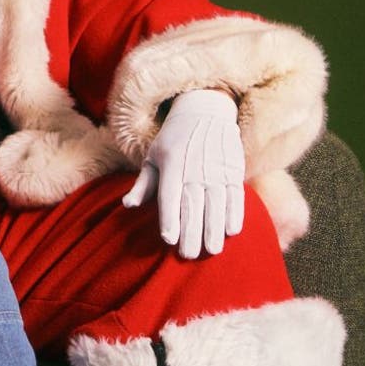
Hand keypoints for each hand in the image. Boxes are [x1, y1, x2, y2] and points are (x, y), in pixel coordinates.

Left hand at [122, 89, 244, 257]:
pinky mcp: (234, 169)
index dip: (170, 217)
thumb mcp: (153, 156)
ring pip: (216, 203)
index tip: (169, 239)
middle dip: (191, 231)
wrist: (206, 110)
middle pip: (193, 204)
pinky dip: (235, 213)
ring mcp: (216, 168)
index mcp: (172, 163)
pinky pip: (236, 195)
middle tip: (188, 255)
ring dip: (215, 228)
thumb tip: (128, 206)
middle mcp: (194, 166)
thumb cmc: (174, 139)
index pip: (169, 194)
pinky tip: (232, 231)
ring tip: (212, 250)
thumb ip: (143, 183)